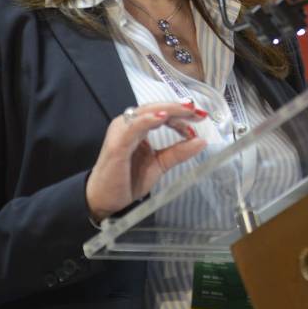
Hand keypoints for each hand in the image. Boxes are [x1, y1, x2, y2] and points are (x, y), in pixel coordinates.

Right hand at [85, 101, 208, 221]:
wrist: (106, 201)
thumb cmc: (127, 180)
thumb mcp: (159, 164)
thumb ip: (178, 152)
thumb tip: (201, 141)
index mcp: (138, 127)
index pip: (162, 113)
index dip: (182, 114)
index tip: (200, 118)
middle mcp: (129, 125)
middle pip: (156, 108)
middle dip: (178, 107)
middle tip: (197, 110)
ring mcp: (121, 132)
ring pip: (146, 112)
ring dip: (167, 110)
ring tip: (186, 110)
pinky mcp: (117, 144)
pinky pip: (133, 127)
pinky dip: (147, 120)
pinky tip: (162, 118)